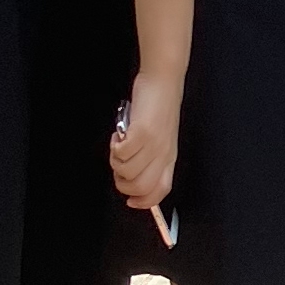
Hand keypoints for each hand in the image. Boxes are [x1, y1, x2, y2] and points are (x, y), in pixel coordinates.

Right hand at [109, 70, 180, 209]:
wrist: (163, 82)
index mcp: (169, 157)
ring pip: (127, 172)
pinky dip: (115, 147)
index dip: (145, 202)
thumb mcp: (160, 137)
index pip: (161, 191)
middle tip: (118, 166)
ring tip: (118, 145)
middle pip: (141, 187)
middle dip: (122, 183)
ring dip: (115, 161)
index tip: (131, 201)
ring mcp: (154, 144)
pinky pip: (123, 153)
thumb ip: (150, 157)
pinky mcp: (143, 131)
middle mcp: (164, 154)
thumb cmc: (159, 107)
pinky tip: (118, 136)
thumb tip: (131, 176)